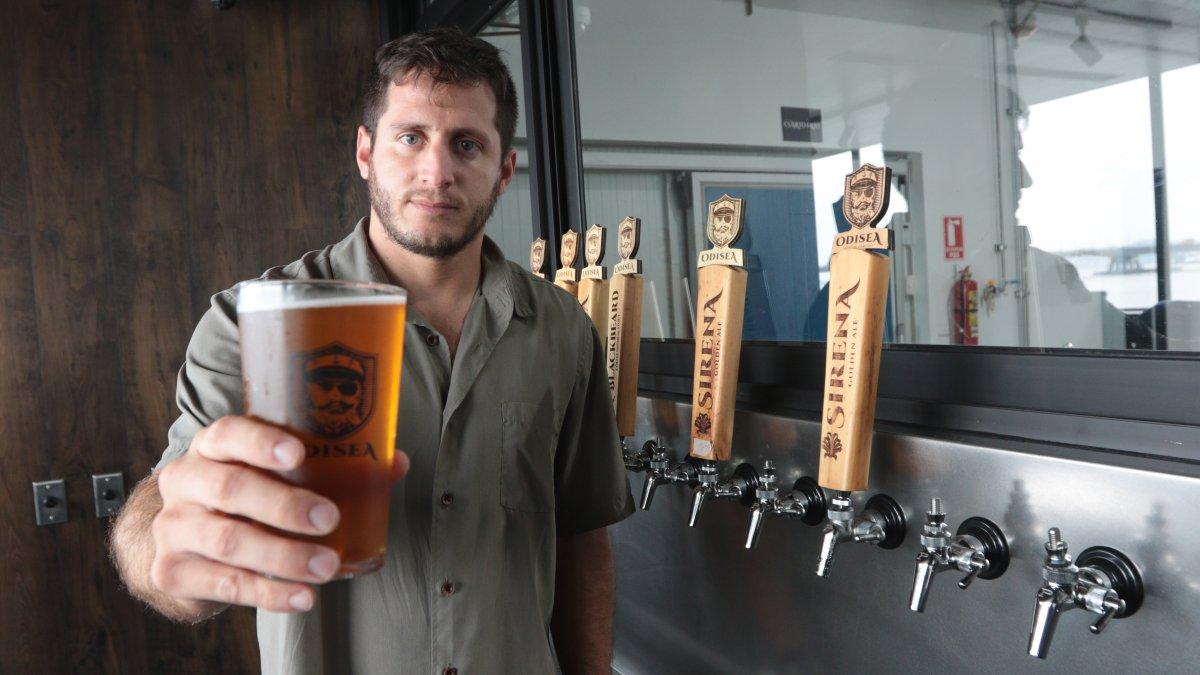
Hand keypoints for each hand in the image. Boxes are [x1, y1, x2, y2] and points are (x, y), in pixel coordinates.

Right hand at [150, 415, 409, 613]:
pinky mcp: (172, 571)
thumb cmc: (246, 496)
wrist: (184, 542)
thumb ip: (331, 464)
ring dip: (283, 555)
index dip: (261, 442)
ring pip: (228, 540)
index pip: (228, 433)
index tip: (299, 453)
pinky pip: (224, 584)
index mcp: (211, 447)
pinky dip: (269, 593)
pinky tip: (303, 597)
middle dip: (285, 505)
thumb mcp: (273, 472)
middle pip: (231, 488)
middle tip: (330, 518)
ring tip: (326, 566)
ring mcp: (173, 527)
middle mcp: (185, 480)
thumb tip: (395, 461)